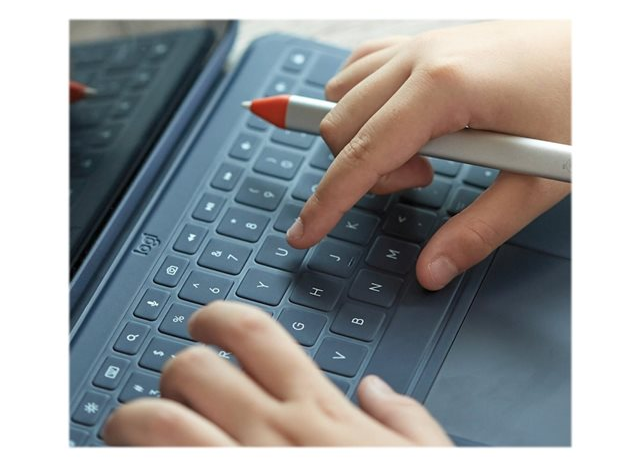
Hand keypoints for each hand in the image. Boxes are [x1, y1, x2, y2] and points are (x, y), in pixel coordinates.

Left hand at [102, 301, 451, 445]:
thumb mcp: (428, 458)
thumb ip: (406, 418)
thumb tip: (379, 391)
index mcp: (319, 413)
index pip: (253, 334)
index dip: (217, 316)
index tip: (203, 323)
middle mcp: (273, 435)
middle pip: (193, 369)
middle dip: (175, 369)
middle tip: (177, 384)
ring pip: (157, 422)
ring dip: (135, 419)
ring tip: (135, 425)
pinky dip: (142, 464)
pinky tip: (149, 465)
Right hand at [286, 21, 570, 289]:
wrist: (607, 52)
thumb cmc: (584, 101)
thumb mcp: (538, 182)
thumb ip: (479, 231)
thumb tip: (432, 270)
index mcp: (444, 87)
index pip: (359, 155)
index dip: (325, 202)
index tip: (303, 233)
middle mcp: (421, 57)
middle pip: (339, 124)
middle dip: (361, 171)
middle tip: (421, 180)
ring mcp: (420, 43)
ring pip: (341, 94)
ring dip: (361, 136)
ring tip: (421, 151)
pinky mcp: (425, 41)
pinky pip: (361, 67)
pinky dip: (361, 101)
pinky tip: (400, 120)